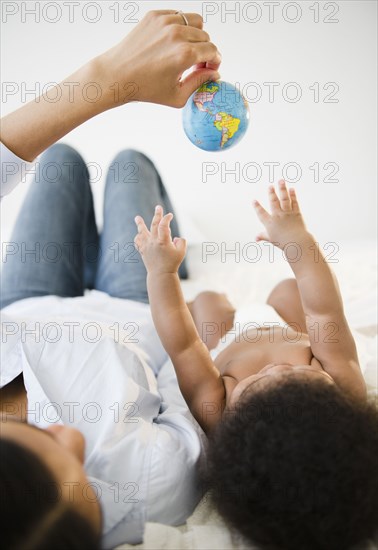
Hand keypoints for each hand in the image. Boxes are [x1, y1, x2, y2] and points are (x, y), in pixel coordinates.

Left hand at [95, 10, 220, 108]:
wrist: (117, 75)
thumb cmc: (145, 89)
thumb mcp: (177, 96)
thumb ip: (200, 83)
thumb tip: (214, 74)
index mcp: (184, 54)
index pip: (213, 51)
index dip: (214, 62)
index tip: (208, 69)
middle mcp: (177, 34)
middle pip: (206, 37)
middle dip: (205, 51)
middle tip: (195, 64)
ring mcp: (165, 21)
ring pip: (196, 21)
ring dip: (196, 35)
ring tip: (186, 50)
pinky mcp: (155, 15)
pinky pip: (179, 16)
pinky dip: (181, 27)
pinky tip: (172, 43)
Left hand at [134, 205, 186, 273]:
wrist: (161, 275)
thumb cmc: (172, 263)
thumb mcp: (181, 252)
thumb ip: (181, 241)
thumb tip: (175, 237)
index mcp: (163, 241)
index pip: (164, 225)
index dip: (167, 218)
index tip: (170, 215)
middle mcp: (153, 242)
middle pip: (154, 224)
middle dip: (157, 215)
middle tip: (158, 207)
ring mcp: (147, 246)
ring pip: (142, 232)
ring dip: (140, 224)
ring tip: (137, 218)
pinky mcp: (143, 251)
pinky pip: (138, 242)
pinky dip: (138, 237)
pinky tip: (139, 235)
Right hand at [253, 180, 308, 249]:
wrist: (297, 242)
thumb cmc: (283, 242)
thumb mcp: (271, 239)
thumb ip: (263, 236)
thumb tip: (255, 238)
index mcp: (270, 223)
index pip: (261, 213)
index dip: (257, 207)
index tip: (254, 200)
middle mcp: (278, 216)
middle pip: (273, 202)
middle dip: (271, 193)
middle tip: (270, 186)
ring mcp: (287, 214)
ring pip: (284, 199)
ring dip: (282, 189)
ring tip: (281, 181)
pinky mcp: (296, 213)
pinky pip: (294, 202)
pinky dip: (293, 195)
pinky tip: (291, 189)